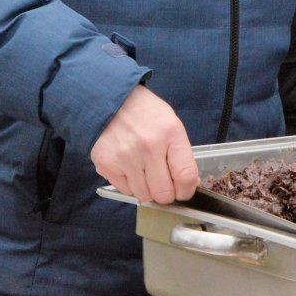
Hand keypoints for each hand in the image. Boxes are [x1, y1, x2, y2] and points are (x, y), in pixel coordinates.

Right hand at [90, 84, 198, 203]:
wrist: (110, 100)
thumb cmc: (145, 113)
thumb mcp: (171, 124)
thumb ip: (181, 154)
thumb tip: (189, 183)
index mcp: (170, 133)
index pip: (185, 176)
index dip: (187, 190)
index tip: (184, 190)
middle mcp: (148, 147)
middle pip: (164, 193)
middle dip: (166, 193)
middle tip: (163, 183)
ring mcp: (126, 158)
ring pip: (144, 196)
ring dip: (147, 189)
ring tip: (143, 171)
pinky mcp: (107, 165)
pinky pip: (125, 190)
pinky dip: (130, 184)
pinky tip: (129, 167)